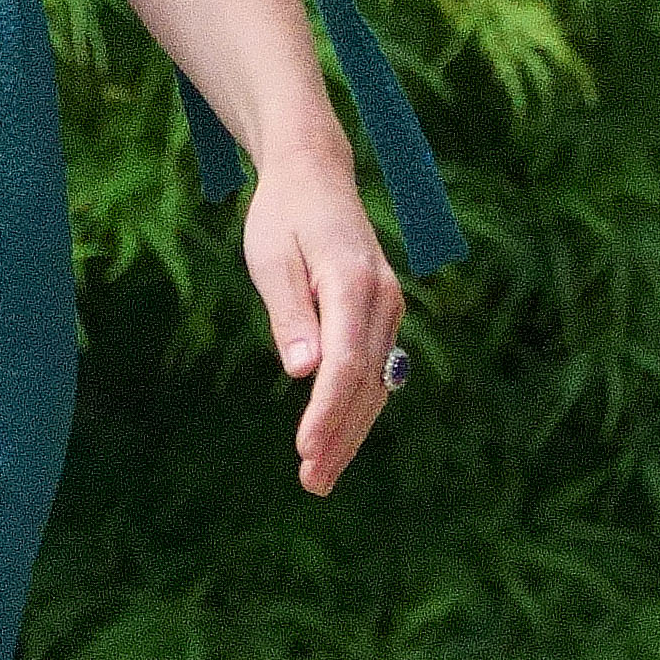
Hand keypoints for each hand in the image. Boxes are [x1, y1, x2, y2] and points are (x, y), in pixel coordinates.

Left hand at [241, 141, 404, 495]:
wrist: (315, 176)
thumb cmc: (283, 217)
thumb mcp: (270, 259)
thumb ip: (289, 313)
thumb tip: (303, 371)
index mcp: (353, 284)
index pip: (344, 365)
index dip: (326, 413)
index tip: (305, 450)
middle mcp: (382, 299)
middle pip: (365, 383)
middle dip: (339, 437)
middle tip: (312, 483)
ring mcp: (388, 307)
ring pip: (375, 384)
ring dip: (350, 431)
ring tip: (319, 476)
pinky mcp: (382, 314)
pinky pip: (374, 371)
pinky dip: (357, 408)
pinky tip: (336, 439)